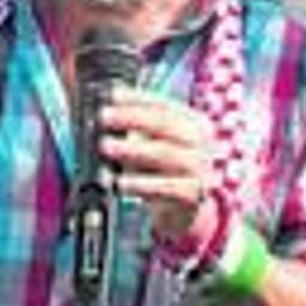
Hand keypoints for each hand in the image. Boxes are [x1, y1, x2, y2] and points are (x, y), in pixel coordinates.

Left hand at [99, 87, 218, 242]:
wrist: (190, 211)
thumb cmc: (167, 170)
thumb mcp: (156, 145)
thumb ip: (138, 129)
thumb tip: (107, 112)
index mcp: (193, 122)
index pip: (164, 105)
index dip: (138, 98)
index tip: (112, 95)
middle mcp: (200, 141)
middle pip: (165, 124)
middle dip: (133, 117)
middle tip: (104, 116)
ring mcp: (200, 167)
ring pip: (165, 153)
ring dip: (132, 148)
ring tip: (105, 145)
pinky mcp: (194, 194)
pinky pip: (166, 187)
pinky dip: (141, 183)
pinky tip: (119, 182)